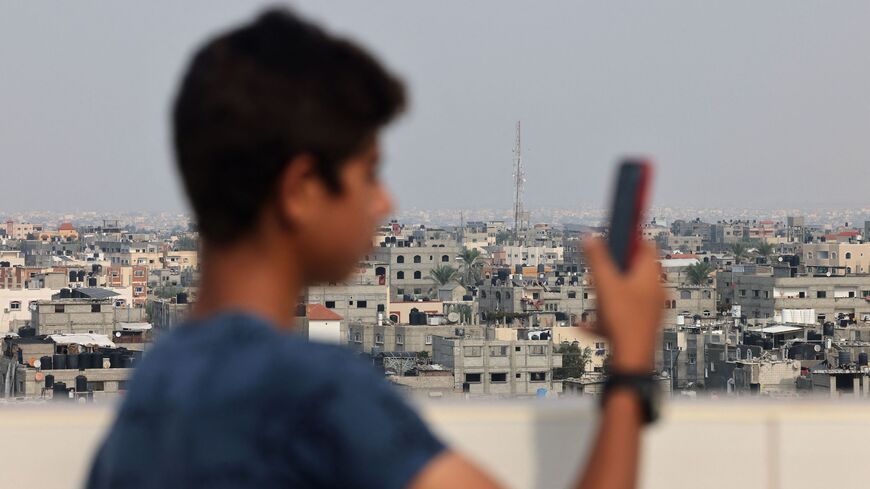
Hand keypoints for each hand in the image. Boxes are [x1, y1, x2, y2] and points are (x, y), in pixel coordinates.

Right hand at [583, 238, 663, 372]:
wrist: (632, 360)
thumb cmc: (624, 321)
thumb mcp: (605, 284)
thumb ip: (597, 258)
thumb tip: (590, 237)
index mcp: (650, 276)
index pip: (645, 245)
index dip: (630, 238)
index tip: (616, 234)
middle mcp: (654, 291)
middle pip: (633, 270)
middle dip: (612, 270)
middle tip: (599, 272)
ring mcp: (650, 309)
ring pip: (626, 293)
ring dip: (607, 295)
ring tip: (595, 302)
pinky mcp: (642, 325)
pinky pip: (622, 314)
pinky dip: (606, 316)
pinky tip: (588, 325)